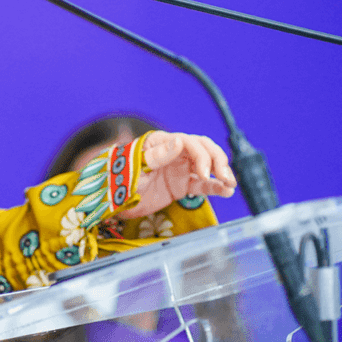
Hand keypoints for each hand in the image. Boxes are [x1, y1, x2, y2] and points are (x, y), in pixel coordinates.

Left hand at [117, 131, 235, 219]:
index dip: (200, 155)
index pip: (188, 142)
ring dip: (220, 172)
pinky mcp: (181, 185)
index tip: (204, 172)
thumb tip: (179, 141)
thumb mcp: (134, 167)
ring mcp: (179, 169)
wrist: (111, 200)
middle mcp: (174, 152)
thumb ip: (156, 156)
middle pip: (203, 150)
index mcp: (161, 142)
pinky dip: (215, 187)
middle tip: (224, 177)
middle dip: (216, 161)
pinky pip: (202, 184)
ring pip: (206, 165)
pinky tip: (226, 191)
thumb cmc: (118, 178)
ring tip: (230, 184)